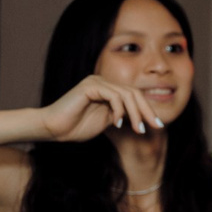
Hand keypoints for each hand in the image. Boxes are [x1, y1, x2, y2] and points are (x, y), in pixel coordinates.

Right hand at [39, 75, 162, 141]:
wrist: (53, 129)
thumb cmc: (76, 127)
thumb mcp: (107, 122)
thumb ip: (123, 116)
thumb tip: (144, 119)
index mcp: (108, 89)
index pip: (135, 96)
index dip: (148, 110)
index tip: (158, 125)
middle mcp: (103, 82)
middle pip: (135, 93)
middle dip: (147, 111)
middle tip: (155, 126)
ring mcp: (96, 82)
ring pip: (127, 94)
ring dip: (136, 113)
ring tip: (138, 129)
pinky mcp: (90, 86)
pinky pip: (114, 96)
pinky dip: (119, 110)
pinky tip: (118, 123)